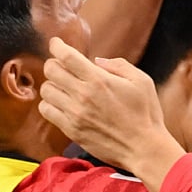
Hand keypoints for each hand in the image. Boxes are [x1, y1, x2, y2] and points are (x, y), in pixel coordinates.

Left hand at [39, 37, 184, 191]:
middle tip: (62, 65)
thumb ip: (118, 65)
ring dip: (52, 84)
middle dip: (54, 63)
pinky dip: (49, 103)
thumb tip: (97, 61)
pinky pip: (47, 111)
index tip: (56, 43)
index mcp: (99, 80)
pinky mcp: (71, 130)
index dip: (57, 46)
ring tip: (63, 86)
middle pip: (51, 71)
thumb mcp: (141, 81)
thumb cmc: (146, 113)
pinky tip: (61, 103)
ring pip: (46, 90)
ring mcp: (74, 114)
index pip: (67, 57)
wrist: (143, 147)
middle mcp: (83, 95)